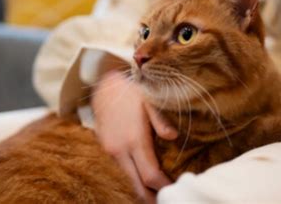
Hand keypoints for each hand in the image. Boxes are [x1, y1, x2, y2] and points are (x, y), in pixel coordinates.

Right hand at [91, 70, 177, 202]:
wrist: (104, 87)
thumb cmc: (132, 92)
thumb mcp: (150, 100)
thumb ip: (161, 120)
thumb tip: (173, 137)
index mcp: (134, 140)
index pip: (150, 175)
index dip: (164, 186)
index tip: (176, 188)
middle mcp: (119, 150)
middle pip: (137, 186)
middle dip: (152, 197)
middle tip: (167, 199)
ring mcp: (110, 152)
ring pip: (128, 179)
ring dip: (142, 188)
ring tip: (158, 191)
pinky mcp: (105, 150)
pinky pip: (121, 170)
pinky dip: (133, 177)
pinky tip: (144, 176)